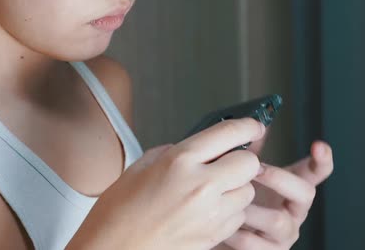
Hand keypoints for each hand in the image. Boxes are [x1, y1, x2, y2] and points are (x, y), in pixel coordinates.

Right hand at [68, 118, 265, 249]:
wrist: (112, 249)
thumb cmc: (120, 210)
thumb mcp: (142, 166)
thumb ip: (175, 153)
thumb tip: (201, 149)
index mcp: (180, 161)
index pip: (229, 133)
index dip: (247, 125)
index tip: (252, 126)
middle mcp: (200, 186)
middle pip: (250, 163)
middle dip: (242, 160)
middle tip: (227, 163)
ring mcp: (210, 214)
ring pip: (248, 192)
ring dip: (236, 187)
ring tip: (213, 191)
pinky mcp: (213, 236)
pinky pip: (238, 216)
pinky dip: (230, 211)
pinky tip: (208, 210)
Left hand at [219, 140, 333, 249]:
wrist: (214, 233)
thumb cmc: (233, 201)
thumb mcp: (241, 175)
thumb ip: (248, 153)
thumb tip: (249, 126)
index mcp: (289, 189)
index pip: (315, 172)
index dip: (322, 160)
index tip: (319, 145)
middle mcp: (292, 211)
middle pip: (305, 193)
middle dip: (280, 178)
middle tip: (256, 169)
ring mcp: (284, 234)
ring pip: (279, 220)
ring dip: (253, 207)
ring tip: (230, 200)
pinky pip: (255, 244)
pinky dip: (236, 233)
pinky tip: (221, 225)